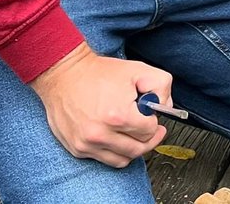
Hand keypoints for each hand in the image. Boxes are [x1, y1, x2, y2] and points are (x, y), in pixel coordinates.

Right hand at [29, 42, 173, 166]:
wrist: (65, 75)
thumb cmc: (99, 73)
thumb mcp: (138, 70)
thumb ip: (161, 86)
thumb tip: (165, 106)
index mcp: (118, 116)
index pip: (149, 131)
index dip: (153, 121)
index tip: (150, 114)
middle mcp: (101, 134)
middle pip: (139, 149)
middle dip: (149, 138)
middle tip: (150, 128)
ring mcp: (88, 144)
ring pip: (123, 159)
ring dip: (133, 147)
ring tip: (134, 133)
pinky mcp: (78, 148)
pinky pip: (106, 160)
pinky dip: (116, 151)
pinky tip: (117, 136)